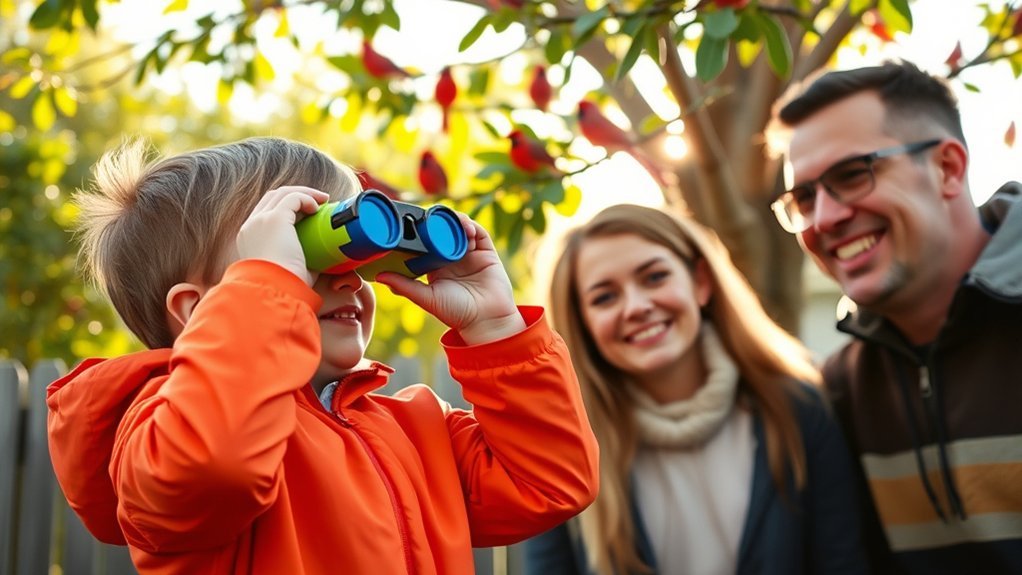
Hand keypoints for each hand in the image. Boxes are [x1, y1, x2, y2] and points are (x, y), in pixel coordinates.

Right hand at [236, 186, 327, 285]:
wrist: (273, 292)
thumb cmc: (283, 289)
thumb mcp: (289, 272)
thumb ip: (299, 262)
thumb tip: (320, 260)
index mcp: (249, 239)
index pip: (266, 211)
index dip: (288, 207)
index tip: (308, 213)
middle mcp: (251, 227)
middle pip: (273, 197)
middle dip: (296, 195)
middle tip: (318, 202)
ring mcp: (260, 221)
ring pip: (283, 193)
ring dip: (305, 193)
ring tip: (323, 199)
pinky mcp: (274, 219)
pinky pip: (293, 198)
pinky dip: (307, 198)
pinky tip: (318, 209)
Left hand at [375, 213, 525, 344]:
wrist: (486, 320)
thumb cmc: (456, 313)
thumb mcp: (426, 298)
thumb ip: (404, 285)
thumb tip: (379, 276)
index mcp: (436, 266)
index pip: (425, 241)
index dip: (419, 230)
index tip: (410, 223)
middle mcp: (452, 257)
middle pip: (443, 230)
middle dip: (437, 221)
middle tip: (429, 217)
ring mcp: (470, 253)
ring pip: (459, 228)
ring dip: (454, 221)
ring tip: (449, 222)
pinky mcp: (486, 252)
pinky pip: (479, 233)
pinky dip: (471, 226)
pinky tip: (465, 228)